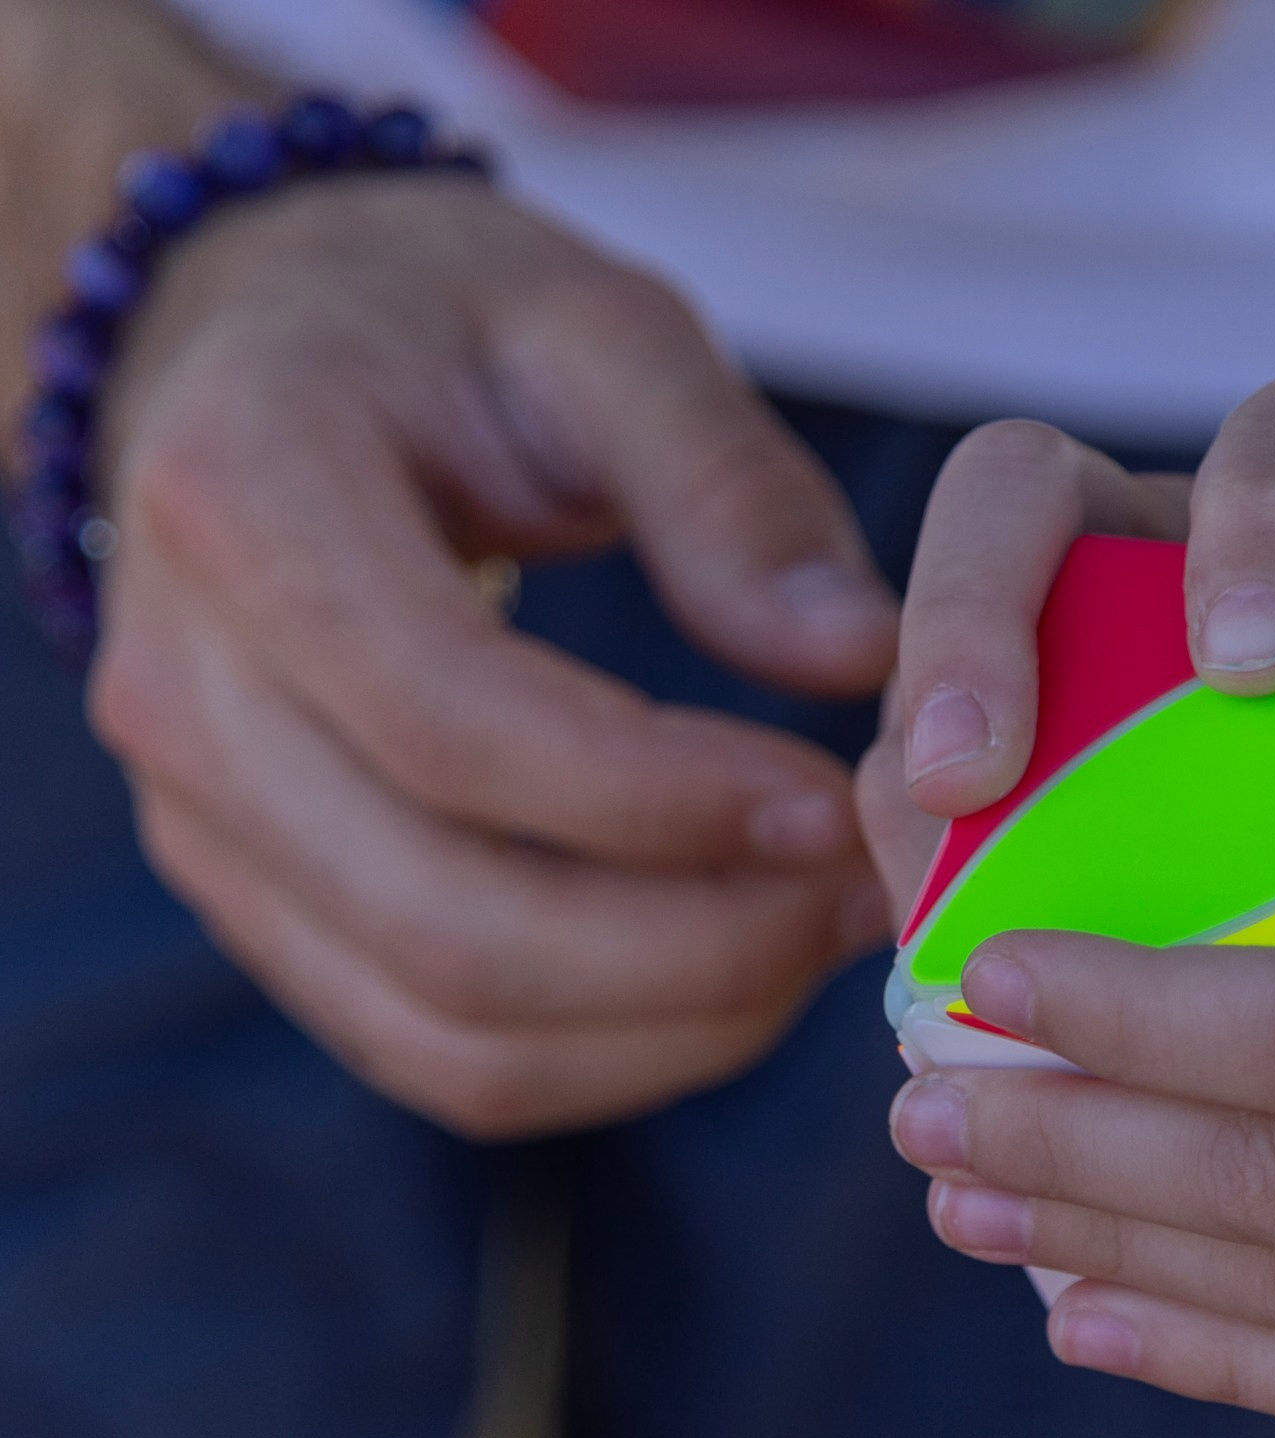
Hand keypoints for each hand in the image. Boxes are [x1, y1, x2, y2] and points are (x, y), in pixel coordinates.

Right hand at [86, 176, 901, 1137]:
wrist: (255, 354)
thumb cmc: (440, 325)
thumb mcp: (597, 329)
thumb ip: (728, 487)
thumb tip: (862, 655)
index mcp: (248, 501)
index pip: (455, 723)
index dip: (664, 799)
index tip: (834, 803)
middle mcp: (185, 687)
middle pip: (448, 922)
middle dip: (699, 946)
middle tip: (867, 893)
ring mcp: (203, 818)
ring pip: (447, 1028)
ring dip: (673, 1021)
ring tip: (825, 934)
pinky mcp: (259, 900)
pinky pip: (436, 1051)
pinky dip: (609, 1053)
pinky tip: (736, 976)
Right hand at [856, 377, 1274, 920]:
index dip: (1260, 517)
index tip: (1254, 666)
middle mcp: (1155, 551)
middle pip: (1020, 492)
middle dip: (975, 614)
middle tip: (974, 775)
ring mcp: (1050, 646)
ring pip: (929, 655)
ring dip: (913, 770)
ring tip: (943, 911)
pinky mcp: (989, 759)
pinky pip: (904, 792)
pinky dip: (911, 873)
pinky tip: (945, 970)